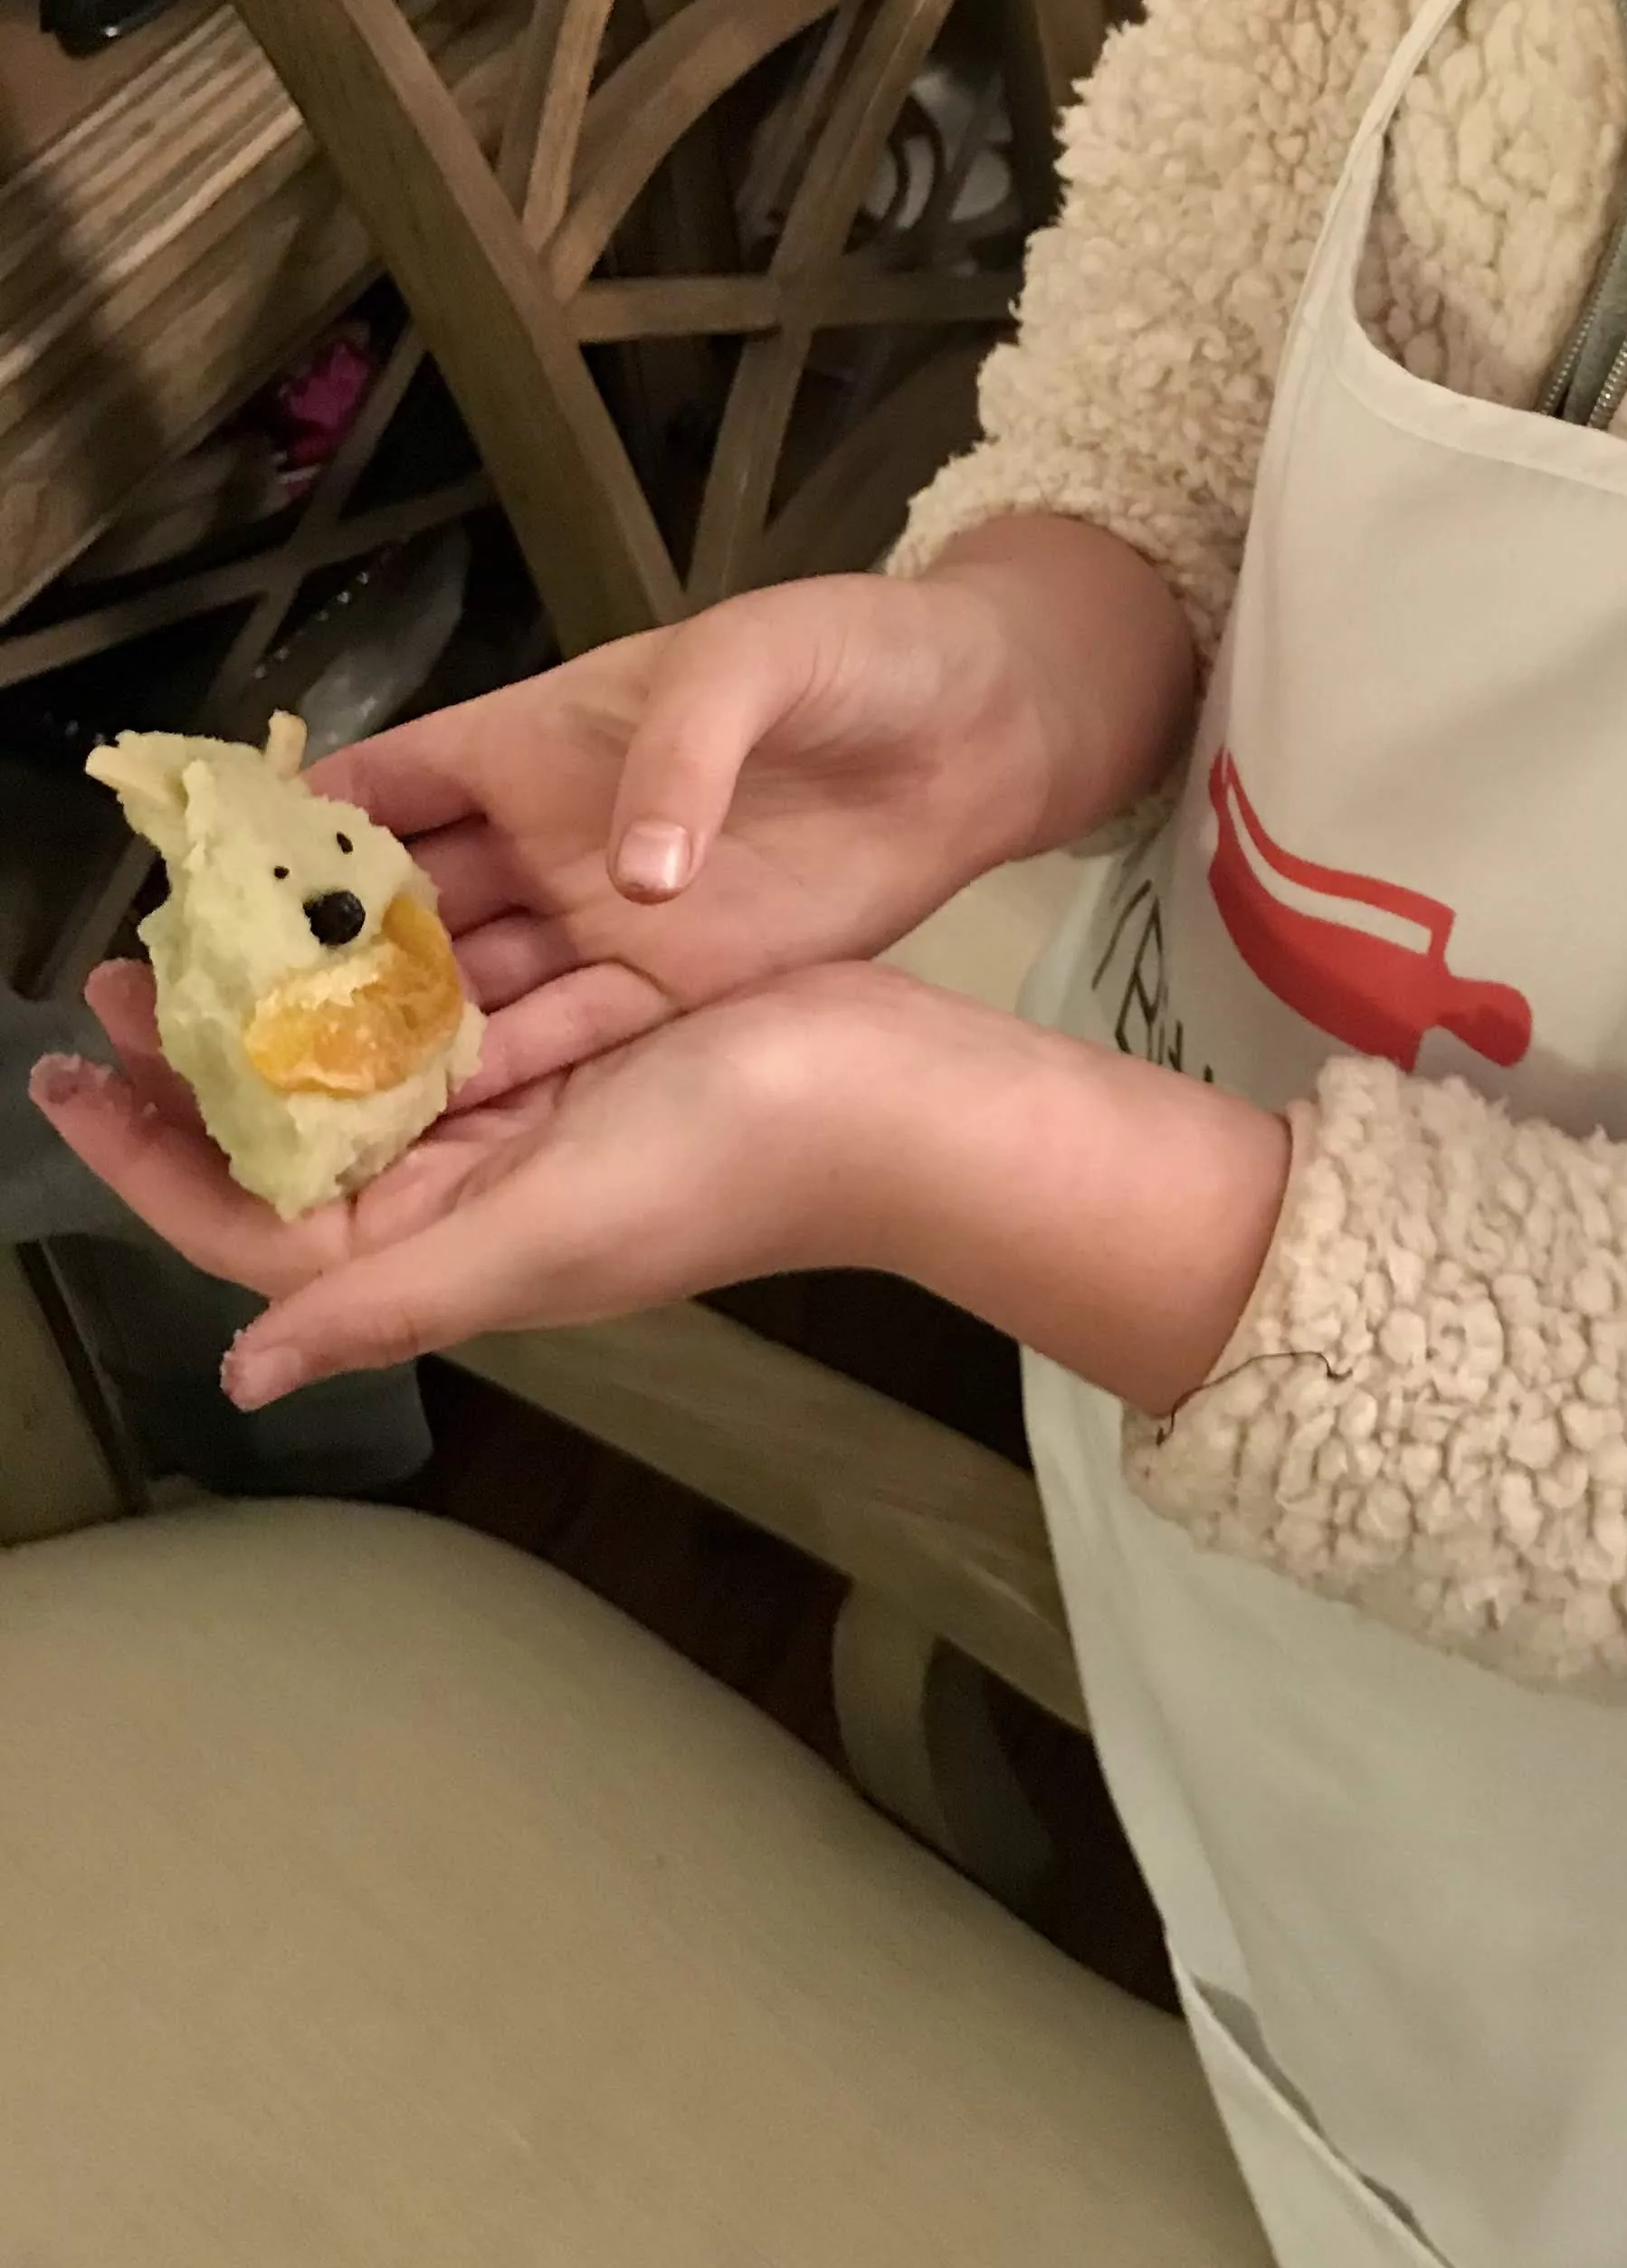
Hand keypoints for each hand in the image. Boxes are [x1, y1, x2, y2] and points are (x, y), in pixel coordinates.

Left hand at [35, 951, 1292, 1421]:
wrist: (902, 1095)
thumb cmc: (731, 1162)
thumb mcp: (547, 1233)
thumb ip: (394, 1292)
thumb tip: (242, 1371)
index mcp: (453, 1243)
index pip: (256, 1219)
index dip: (150, 1156)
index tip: (68, 1071)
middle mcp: (475, 1185)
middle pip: (292, 1133)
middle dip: (193, 1061)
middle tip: (119, 969)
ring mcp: (529, 1110)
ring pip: (359, 1060)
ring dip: (275, 998)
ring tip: (203, 920)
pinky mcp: (581, 1038)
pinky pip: (447, 1002)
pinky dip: (381, 959)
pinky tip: (339, 897)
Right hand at [245, 529, 1190, 1104]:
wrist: (983, 724)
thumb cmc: (860, 653)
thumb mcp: (760, 661)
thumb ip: (683, 757)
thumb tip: (638, 876)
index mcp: (527, 737)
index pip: (375, 789)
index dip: (283, 843)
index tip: (192, 912)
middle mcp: (542, 837)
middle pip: (397, 917)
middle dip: (311, 979)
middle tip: (214, 1053)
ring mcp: (605, 917)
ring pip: (467, 994)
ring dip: (393, 1050)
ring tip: (297, 1120)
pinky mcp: (676, 984)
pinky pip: (567, 1040)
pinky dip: (503, 1084)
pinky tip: (431, 1139)